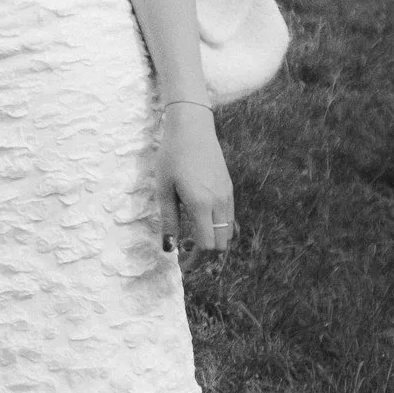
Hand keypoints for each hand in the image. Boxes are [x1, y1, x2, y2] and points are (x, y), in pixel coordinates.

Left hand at [157, 104, 235, 256]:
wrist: (193, 128)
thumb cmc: (172, 156)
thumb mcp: (164, 189)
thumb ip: (169, 220)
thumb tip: (169, 248)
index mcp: (202, 204)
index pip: (207, 245)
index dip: (195, 260)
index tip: (181, 264)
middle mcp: (220, 203)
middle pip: (222, 244)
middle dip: (205, 256)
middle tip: (186, 255)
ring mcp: (227, 196)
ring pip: (228, 233)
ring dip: (213, 242)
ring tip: (192, 239)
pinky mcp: (229, 189)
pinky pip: (229, 219)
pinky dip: (218, 229)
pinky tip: (201, 223)